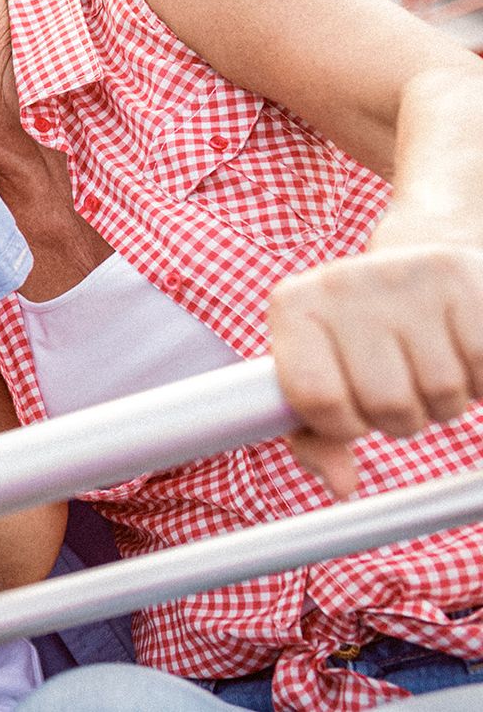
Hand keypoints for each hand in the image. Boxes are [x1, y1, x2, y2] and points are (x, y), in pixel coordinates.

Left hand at [268, 234, 482, 497]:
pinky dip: (480, 381)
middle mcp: (341, 282)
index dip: (344, 425)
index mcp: (293, 306)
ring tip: (431, 363)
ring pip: (441, 394)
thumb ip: (316, 436)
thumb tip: (340, 485)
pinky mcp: (460, 279)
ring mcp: (402, 276)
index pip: (314, 399)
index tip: (353, 411)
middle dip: (401, 416)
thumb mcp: (325, 376)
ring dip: (444, 400)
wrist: (418, 272)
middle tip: (402, 386)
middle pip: (385, 403)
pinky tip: (462, 352)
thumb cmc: (363, 338)